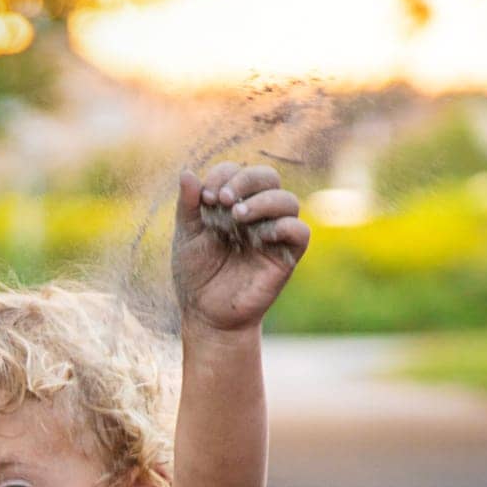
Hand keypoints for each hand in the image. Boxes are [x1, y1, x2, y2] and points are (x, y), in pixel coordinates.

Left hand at [171, 163, 309, 331]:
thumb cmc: (196, 275)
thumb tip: (187, 173)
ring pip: (287, 200)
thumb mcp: (187, 236)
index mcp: (232, 204)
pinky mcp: (286, 256)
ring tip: (237, 217)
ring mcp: (273, 234)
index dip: (223, 175)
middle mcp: (257, 214)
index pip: (238, 172)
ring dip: (263, 201)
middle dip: (246, 180)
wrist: (206, 315)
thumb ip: (189, 206)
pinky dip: (284, 226)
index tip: (204, 198)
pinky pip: (300, 231)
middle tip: (222, 199)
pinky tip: (260, 235)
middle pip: (268, 177)